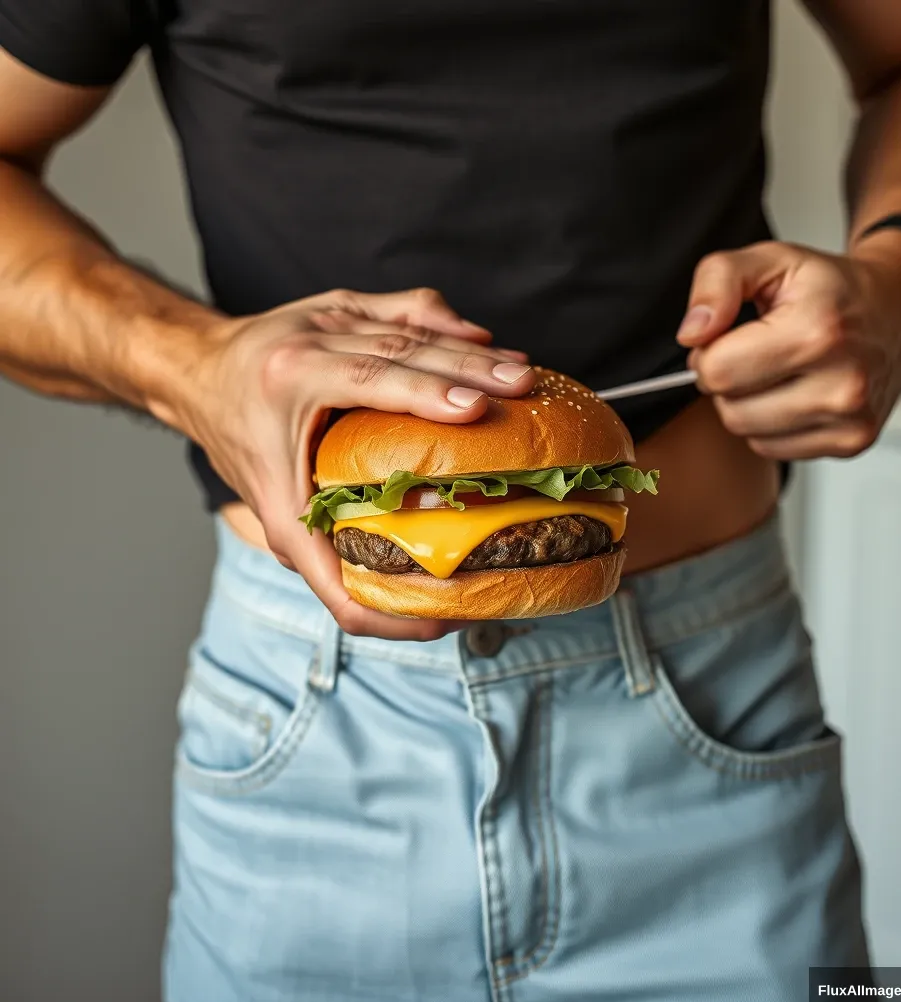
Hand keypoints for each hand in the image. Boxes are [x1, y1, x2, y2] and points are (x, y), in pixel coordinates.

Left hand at [173, 287, 534, 640]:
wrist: (201, 374)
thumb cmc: (242, 449)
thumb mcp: (277, 520)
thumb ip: (336, 577)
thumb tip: (423, 623)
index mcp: (291, 376)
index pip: (367, 375)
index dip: (424, 392)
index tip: (477, 409)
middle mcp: (313, 334)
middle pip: (403, 346)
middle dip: (469, 367)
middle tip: (523, 387)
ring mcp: (333, 312)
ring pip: (413, 324)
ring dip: (471, 349)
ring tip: (522, 373)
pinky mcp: (347, 302)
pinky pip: (407, 303)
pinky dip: (448, 321)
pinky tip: (481, 339)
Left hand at [677, 234, 900, 459]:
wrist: (896, 307)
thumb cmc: (830, 287)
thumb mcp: (770, 260)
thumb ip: (717, 282)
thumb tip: (692, 334)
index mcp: (818, 330)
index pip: (717, 371)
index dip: (708, 353)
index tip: (731, 336)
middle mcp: (842, 381)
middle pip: (730, 410)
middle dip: (728, 381)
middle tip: (756, 352)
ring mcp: (851, 417)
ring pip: (747, 433)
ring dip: (747, 405)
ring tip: (777, 371)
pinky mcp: (853, 441)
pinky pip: (773, 449)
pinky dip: (771, 425)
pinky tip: (795, 393)